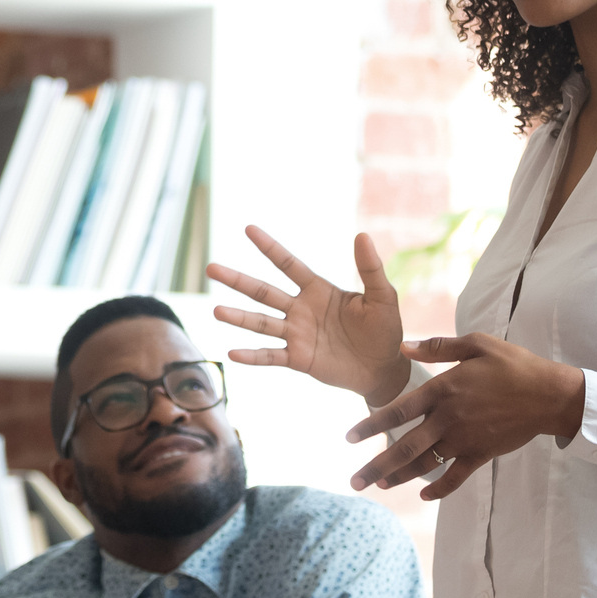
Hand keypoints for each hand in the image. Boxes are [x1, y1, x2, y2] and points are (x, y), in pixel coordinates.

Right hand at [208, 227, 410, 405]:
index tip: (248, 229)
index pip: (289, 264)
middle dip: (238, 280)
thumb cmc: (385, 329)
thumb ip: (370, 269)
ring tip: (216, 311)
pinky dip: (252, 356)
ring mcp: (297, 334)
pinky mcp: (299, 359)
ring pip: (261, 323)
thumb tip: (362, 236)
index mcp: (319, 290)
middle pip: (264, 292)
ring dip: (238, 317)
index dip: (269, 247)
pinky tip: (232, 353)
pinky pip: (271, 356)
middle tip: (211, 268)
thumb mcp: (382, 296)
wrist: (384, 368)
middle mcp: (301, 309)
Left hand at [344, 334, 585, 498]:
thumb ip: (438, 347)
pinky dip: (439, 489)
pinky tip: (423, 496)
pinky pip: (455, 477)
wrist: (549, 394)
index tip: (349, 438)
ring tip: (378, 486)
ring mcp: (464, 440)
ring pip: (424, 465)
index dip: (371, 426)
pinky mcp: (481, 454)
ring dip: (399, 478)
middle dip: (376, 467)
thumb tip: (403, 346)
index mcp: (443, 390)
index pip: (398, 411)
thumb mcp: (477, 344)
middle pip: (404, 447)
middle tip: (354, 482)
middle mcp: (448, 419)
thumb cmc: (513, 364)